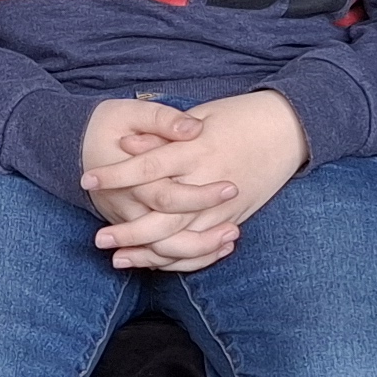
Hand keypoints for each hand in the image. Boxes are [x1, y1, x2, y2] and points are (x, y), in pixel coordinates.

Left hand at [87, 90, 305, 269]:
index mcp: (198, 149)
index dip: (117, 174)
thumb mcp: (201, 115)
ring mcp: (224, 206)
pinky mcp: (234, 220)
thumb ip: (163, 133)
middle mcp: (209, 181)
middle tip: (98, 240)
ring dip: (148, 253)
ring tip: (119, 259)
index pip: (148, 166)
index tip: (88, 179)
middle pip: (163, 216)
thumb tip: (126, 145)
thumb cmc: (239, 116)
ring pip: (182, 240)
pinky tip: (154, 262)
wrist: (288, 129)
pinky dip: (178, 259)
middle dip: (129, 231)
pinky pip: (203, 248)